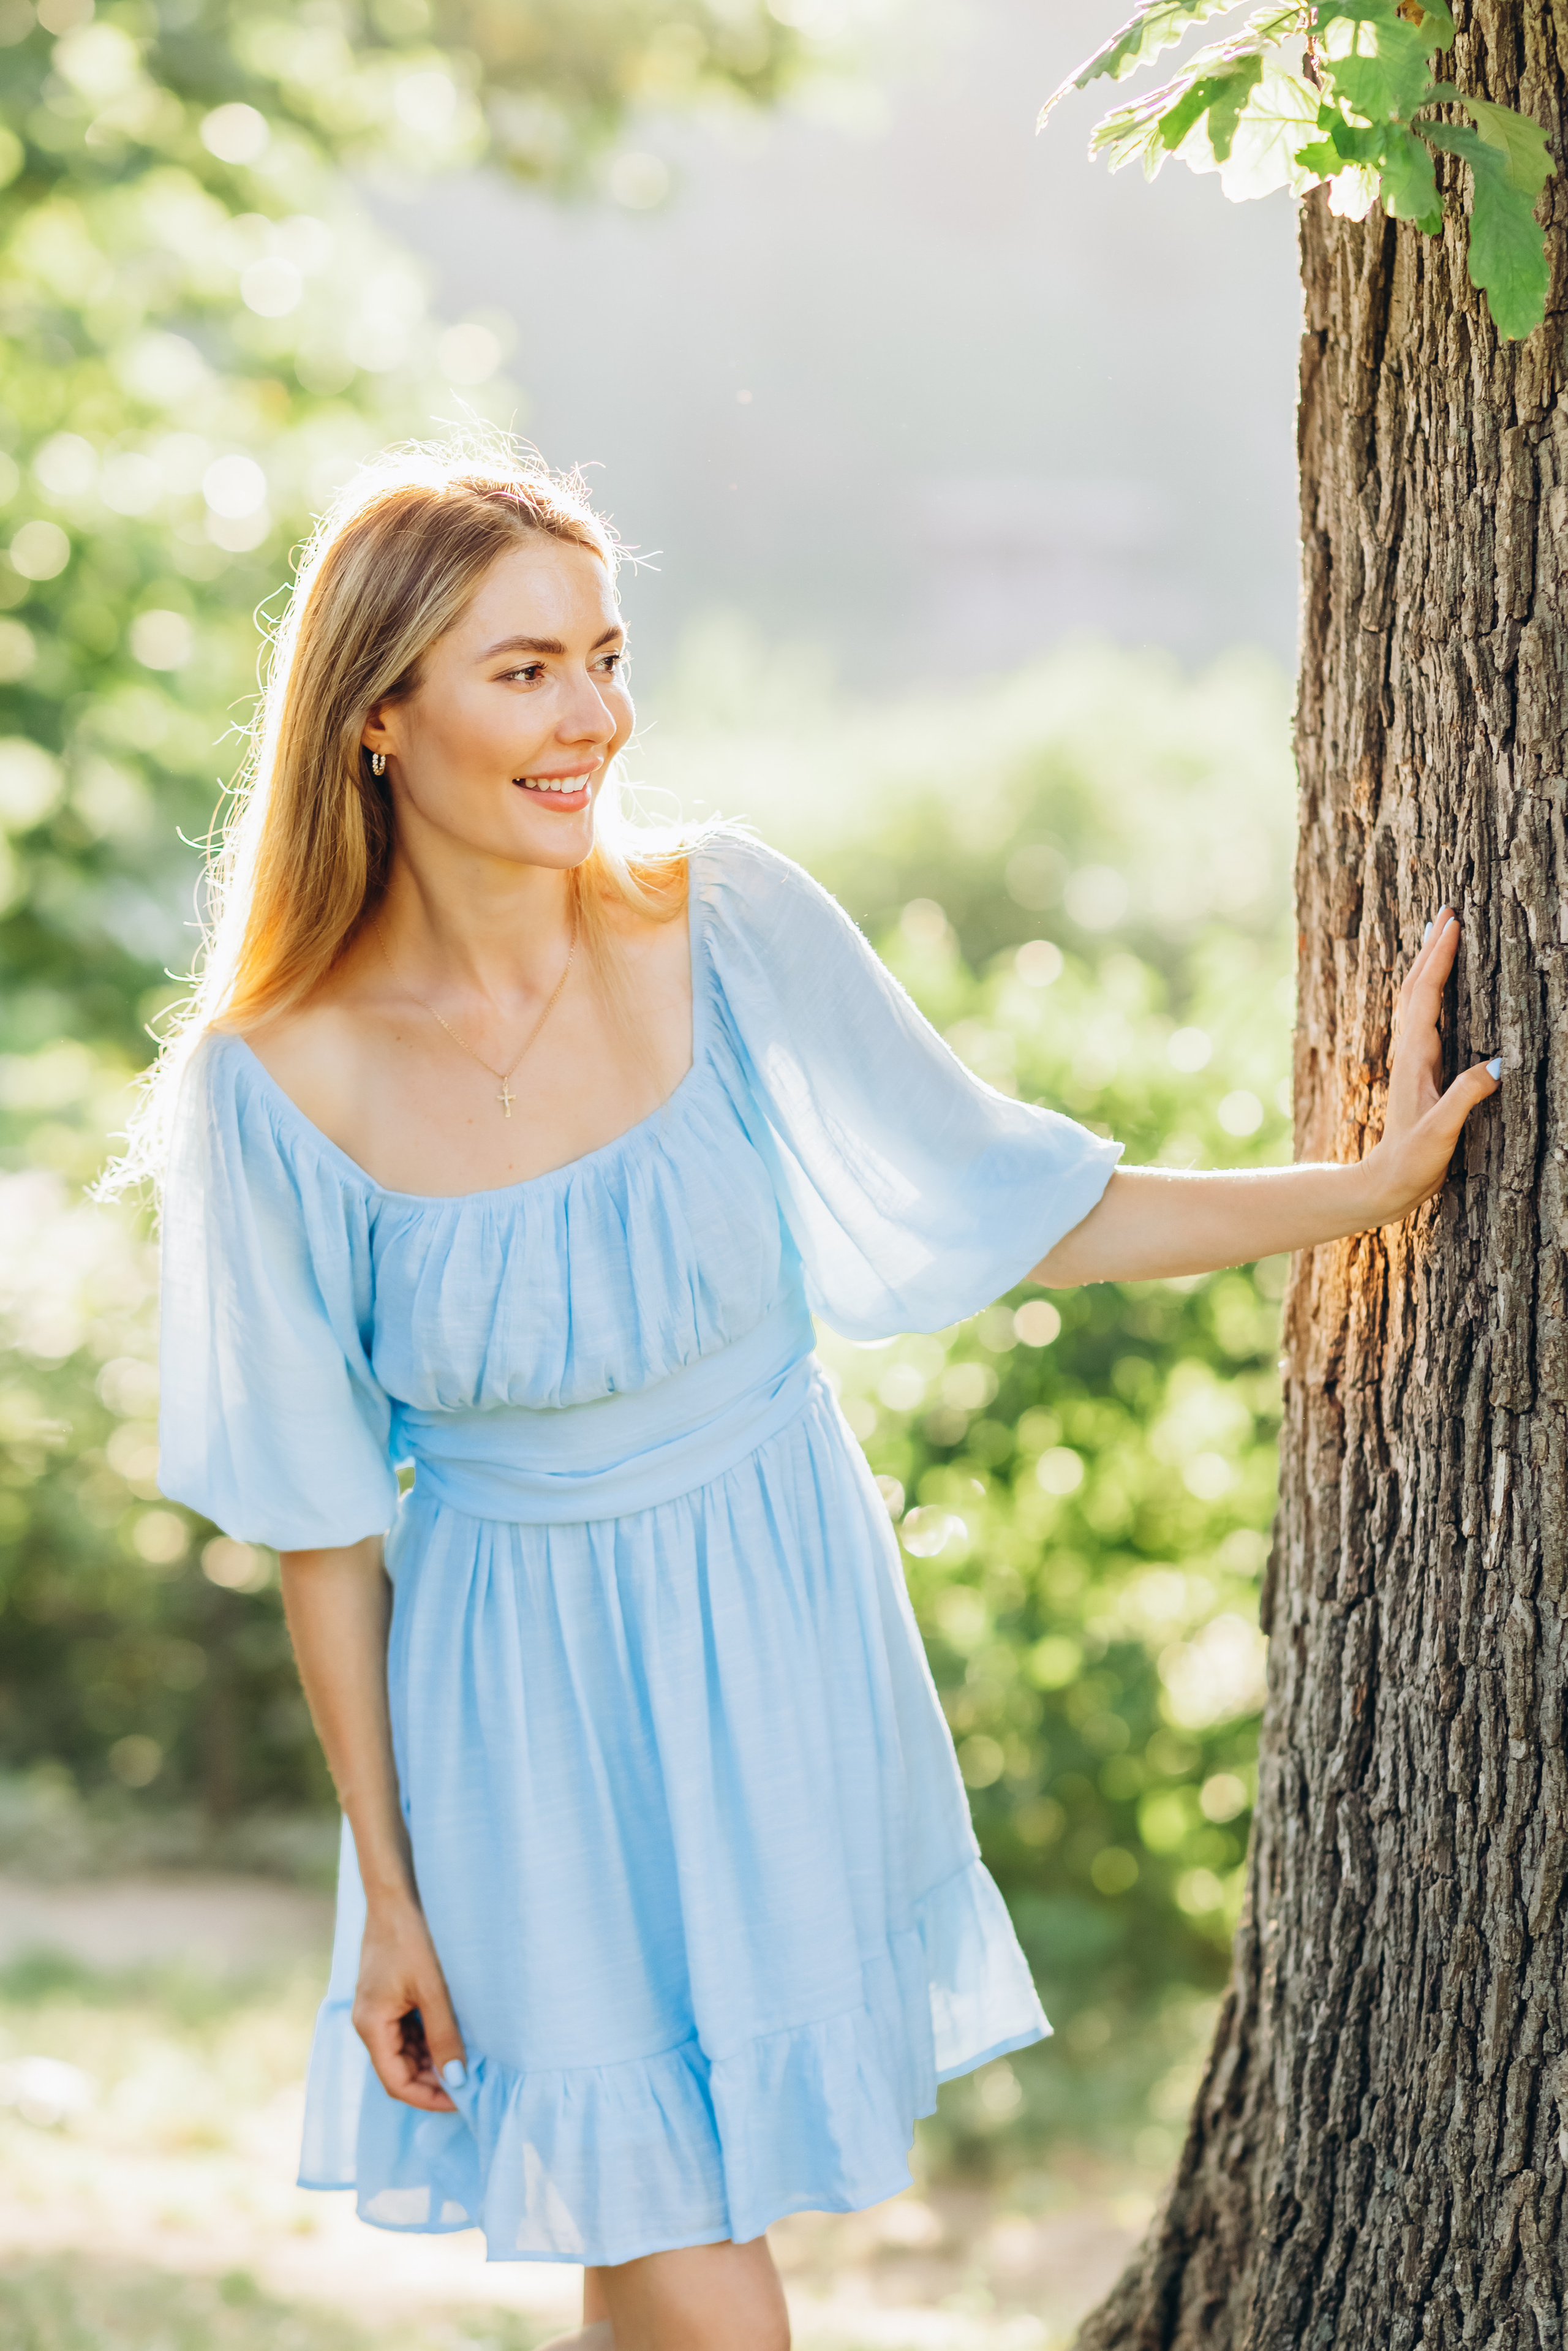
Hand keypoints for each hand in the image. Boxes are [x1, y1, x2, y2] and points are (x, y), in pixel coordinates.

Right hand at [352, 1895, 466, 2111]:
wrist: (396, 1895)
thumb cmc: (413, 1937)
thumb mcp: (434, 1990)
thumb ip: (444, 2036)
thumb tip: (457, 2080)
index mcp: (371, 2025)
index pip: (396, 2082)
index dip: (427, 2098)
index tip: (461, 2100)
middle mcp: (369, 2022)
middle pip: (399, 2069)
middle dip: (432, 2080)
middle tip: (470, 2082)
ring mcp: (377, 2009)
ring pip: (404, 2051)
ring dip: (432, 2060)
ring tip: (468, 2060)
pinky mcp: (387, 1997)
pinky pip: (406, 2030)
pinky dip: (428, 2039)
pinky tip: (454, 2035)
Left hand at [1363, 905, 1500, 1222]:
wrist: (1384, 1184)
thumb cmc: (1412, 1161)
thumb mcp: (1440, 1132)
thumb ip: (1466, 1098)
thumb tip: (1498, 1062)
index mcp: (1416, 1058)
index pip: (1427, 995)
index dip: (1440, 958)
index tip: (1453, 923)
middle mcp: (1410, 1051)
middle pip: (1416, 987)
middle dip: (1432, 948)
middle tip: (1447, 911)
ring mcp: (1412, 1059)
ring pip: (1417, 999)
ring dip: (1429, 965)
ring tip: (1442, 935)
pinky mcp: (1418, 1070)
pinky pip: (1424, 1017)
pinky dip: (1431, 991)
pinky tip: (1438, 987)